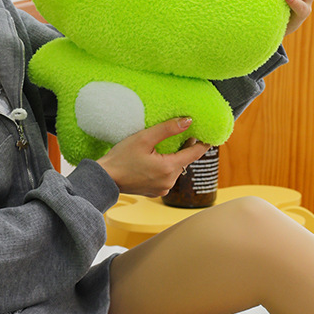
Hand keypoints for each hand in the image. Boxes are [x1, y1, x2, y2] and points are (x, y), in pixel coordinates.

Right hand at [96, 118, 210, 196]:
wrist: (104, 179)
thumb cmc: (120, 158)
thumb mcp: (143, 138)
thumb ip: (167, 129)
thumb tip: (187, 121)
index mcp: (169, 168)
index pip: (194, 153)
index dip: (203, 143)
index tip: (208, 136)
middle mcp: (169, 181)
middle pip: (184, 161)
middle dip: (184, 149)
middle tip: (181, 135)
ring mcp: (163, 189)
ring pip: (175, 169)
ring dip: (173, 159)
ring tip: (162, 149)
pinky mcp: (156, 192)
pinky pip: (167, 177)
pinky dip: (164, 168)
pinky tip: (153, 161)